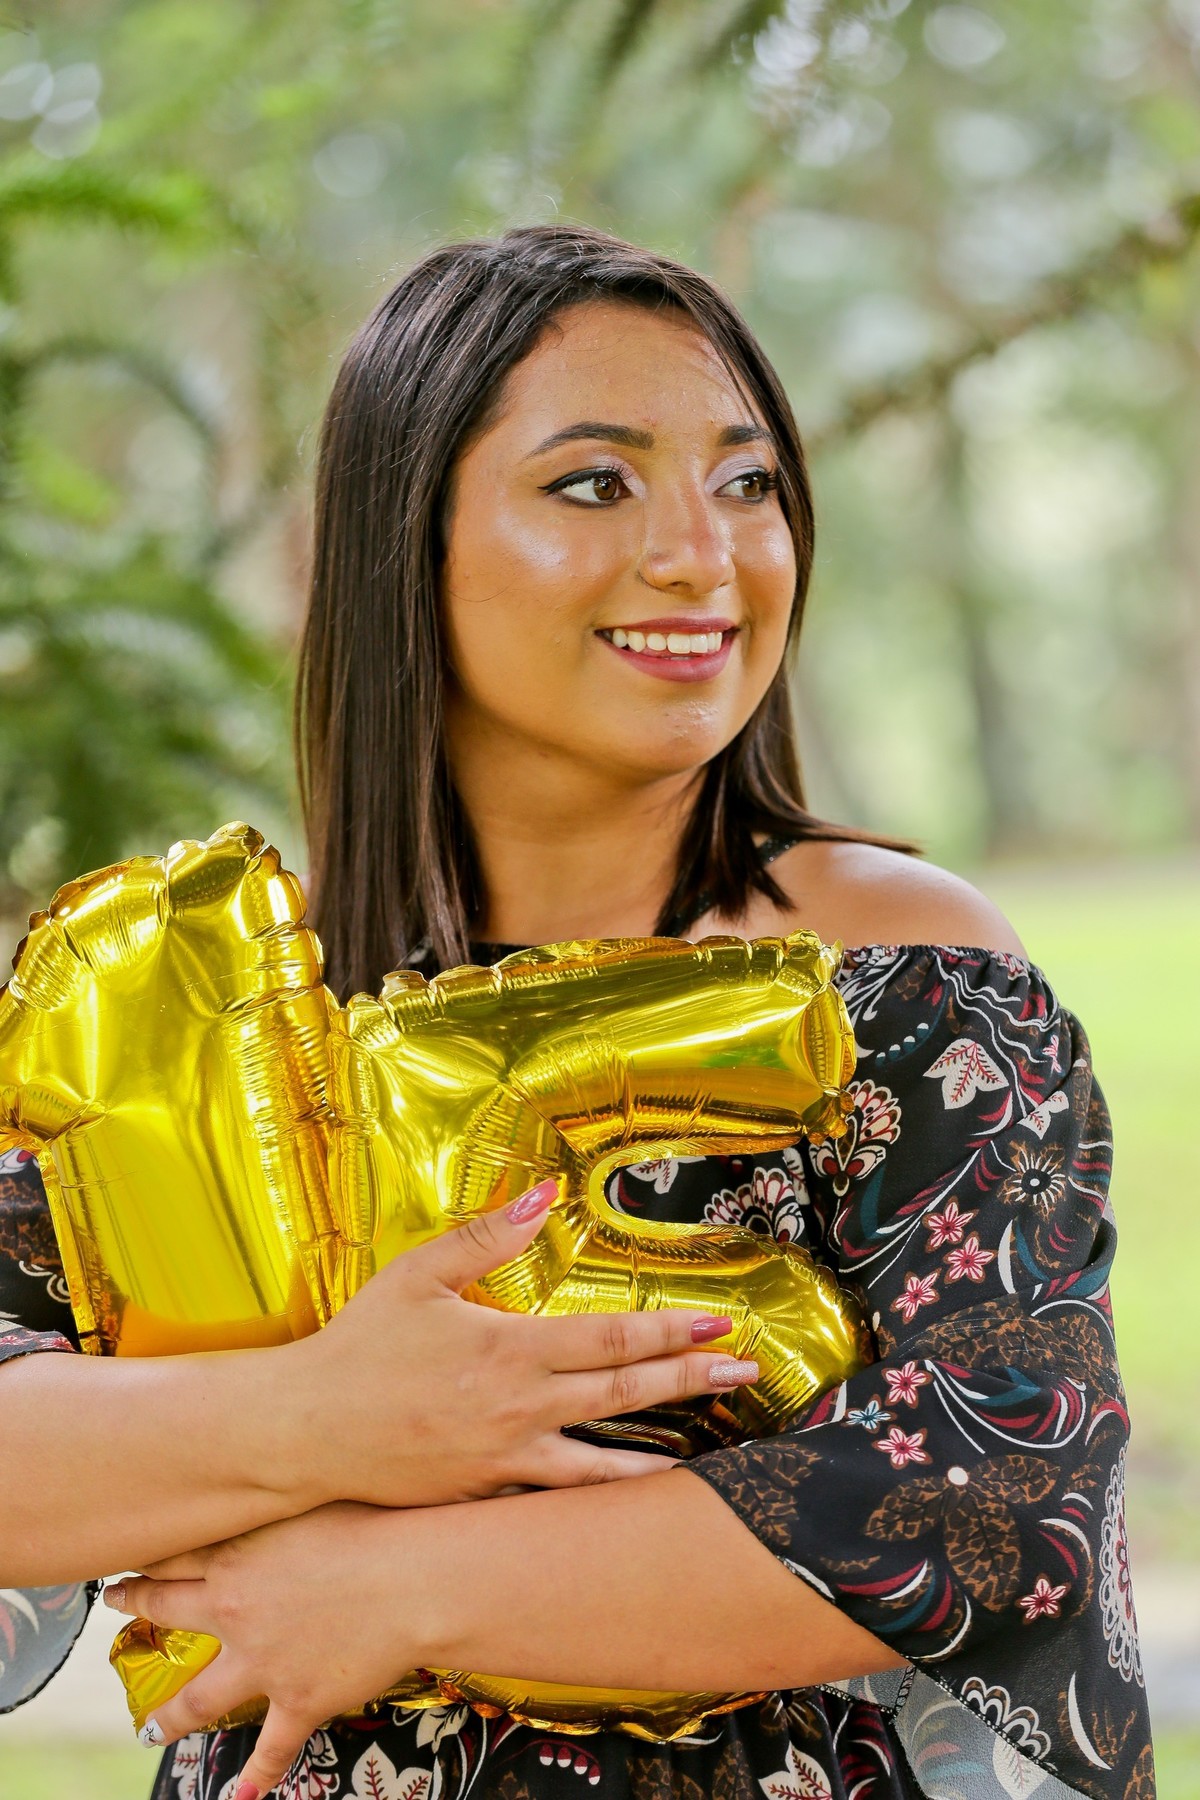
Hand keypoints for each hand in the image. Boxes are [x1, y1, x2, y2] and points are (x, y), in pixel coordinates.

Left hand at [104, 1505, 416, 1797]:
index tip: (127, 1553)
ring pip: (198, 1698)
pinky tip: (242, 1796)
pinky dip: (257, 1777)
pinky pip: (271, 1748)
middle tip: (113, 1602)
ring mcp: (262, 1662)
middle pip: (167, 1610)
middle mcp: (236, 1610)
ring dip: (169, 1717)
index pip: (174, 1554)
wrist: (413, 1578)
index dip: (147, 1554)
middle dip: (136, 1605)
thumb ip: (278, 1496)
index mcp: (238, 1555)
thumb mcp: (312, 1495)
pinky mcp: (298, 1699)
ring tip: (149, 1729)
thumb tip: (267, 1472)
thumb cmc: (376, 1523)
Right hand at [285, 1179, 755, 1509]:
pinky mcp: (488, 1495)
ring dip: (665, 1443)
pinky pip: (559, 1494)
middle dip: (691, 1378)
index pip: (611, 1336)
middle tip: (745, 1372)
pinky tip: (633, 1491)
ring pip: (605, 1457)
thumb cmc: (357, 1349)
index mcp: (509, 1348)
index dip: (672, 1330)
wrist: (304, 1433)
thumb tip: (543, 1196)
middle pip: (625, 1391)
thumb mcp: (417, 1276)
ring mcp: (507, 1460)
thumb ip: (486, 1236)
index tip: (719, 1325)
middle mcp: (519, 1408)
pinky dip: (604, 1492)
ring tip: (717, 1442)